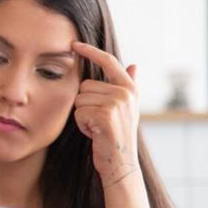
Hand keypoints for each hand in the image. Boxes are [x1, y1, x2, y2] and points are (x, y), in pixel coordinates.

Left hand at [72, 41, 140, 186]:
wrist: (120, 163)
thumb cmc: (117, 135)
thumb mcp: (126, 108)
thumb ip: (128, 85)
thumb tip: (133, 65)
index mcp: (129, 88)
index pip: (108, 61)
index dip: (90, 51)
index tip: (74, 44)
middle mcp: (125, 93)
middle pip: (85, 85)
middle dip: (85, 104)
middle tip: (99, 121)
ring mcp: (117, 103)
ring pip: (79, 99)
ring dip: (83, 116)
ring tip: (98, 127)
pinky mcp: (105, 115)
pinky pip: (79, 112)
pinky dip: (82, 125)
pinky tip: (95, 134)